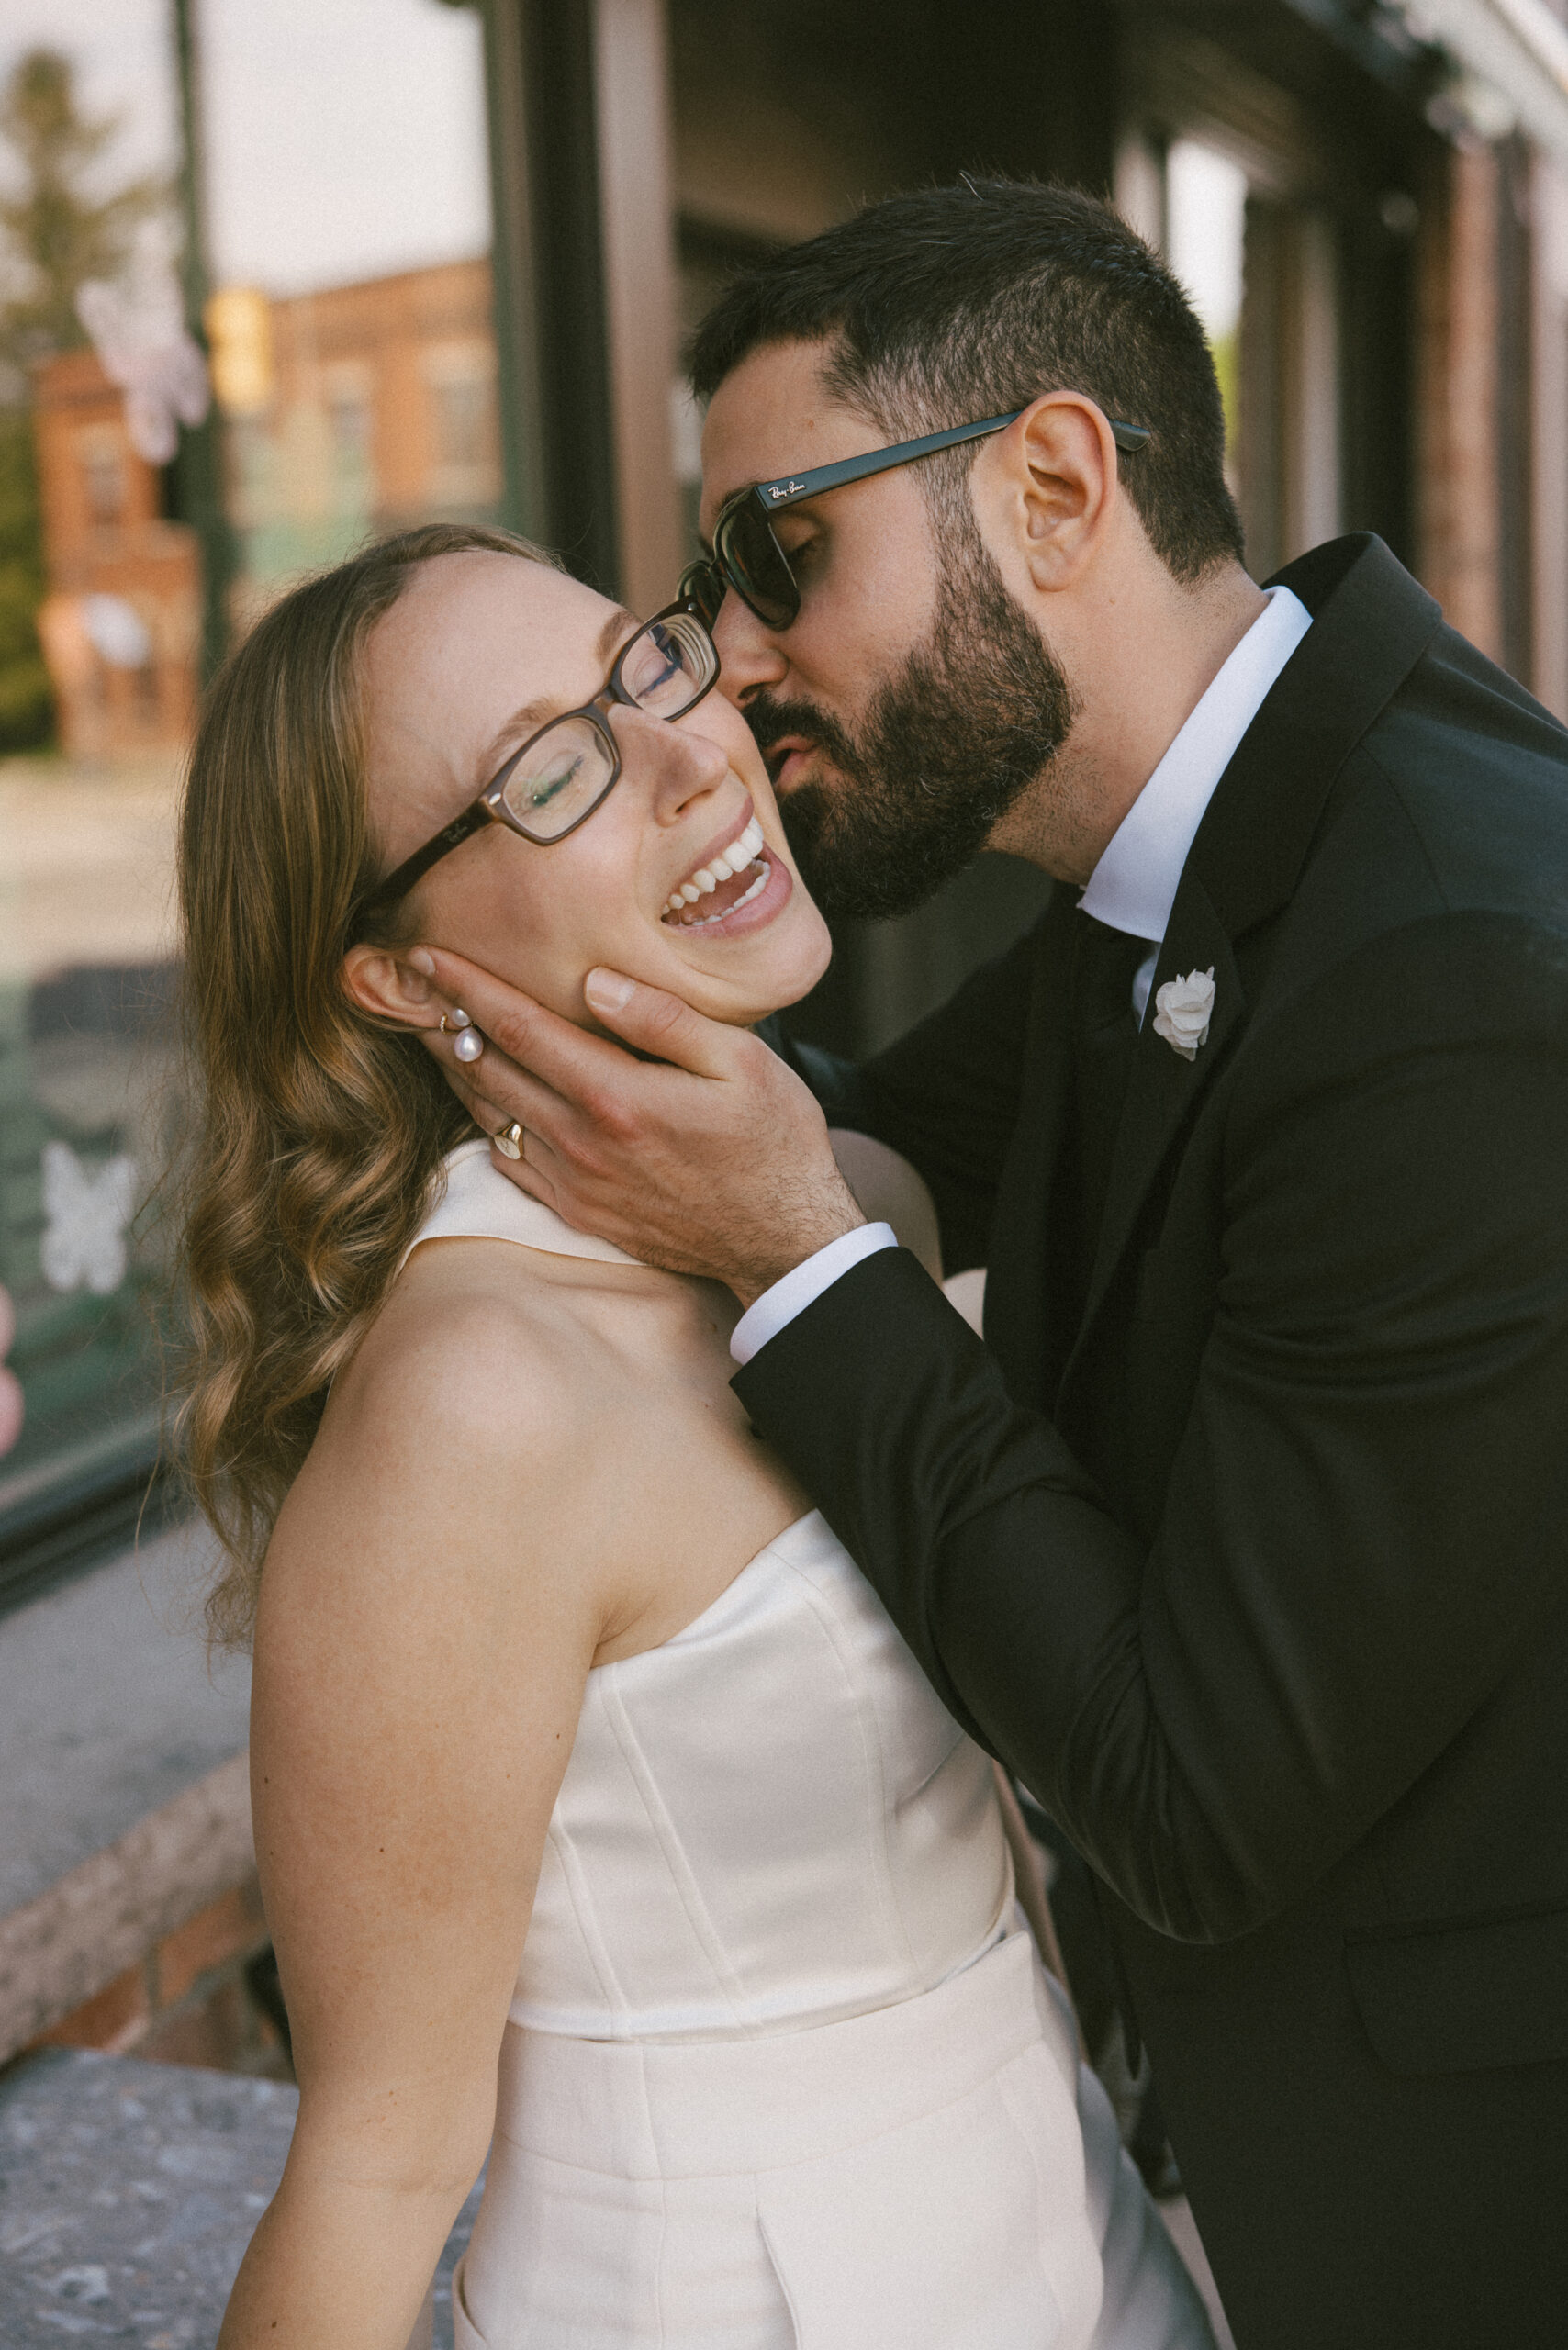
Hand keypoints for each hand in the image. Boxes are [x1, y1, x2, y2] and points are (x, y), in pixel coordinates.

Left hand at [411, 949, 865, 1304]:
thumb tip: (595, 982)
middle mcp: (582, 1142)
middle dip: (442, 1021)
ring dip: (455, 1069)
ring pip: (489, 1114)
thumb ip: (663, 1019)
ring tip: (431, 1028)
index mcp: (617, 1097)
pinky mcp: (577, 1210)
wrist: (781, 1239)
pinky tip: (481, 1095)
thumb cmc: (772, 1141)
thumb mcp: (742, 1061)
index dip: (467, 987)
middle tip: (406, 984)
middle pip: (487, 1070)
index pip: (520, 1028)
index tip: (426, 954)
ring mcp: (574, 1182)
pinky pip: (510, 1159)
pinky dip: (485, 1120)